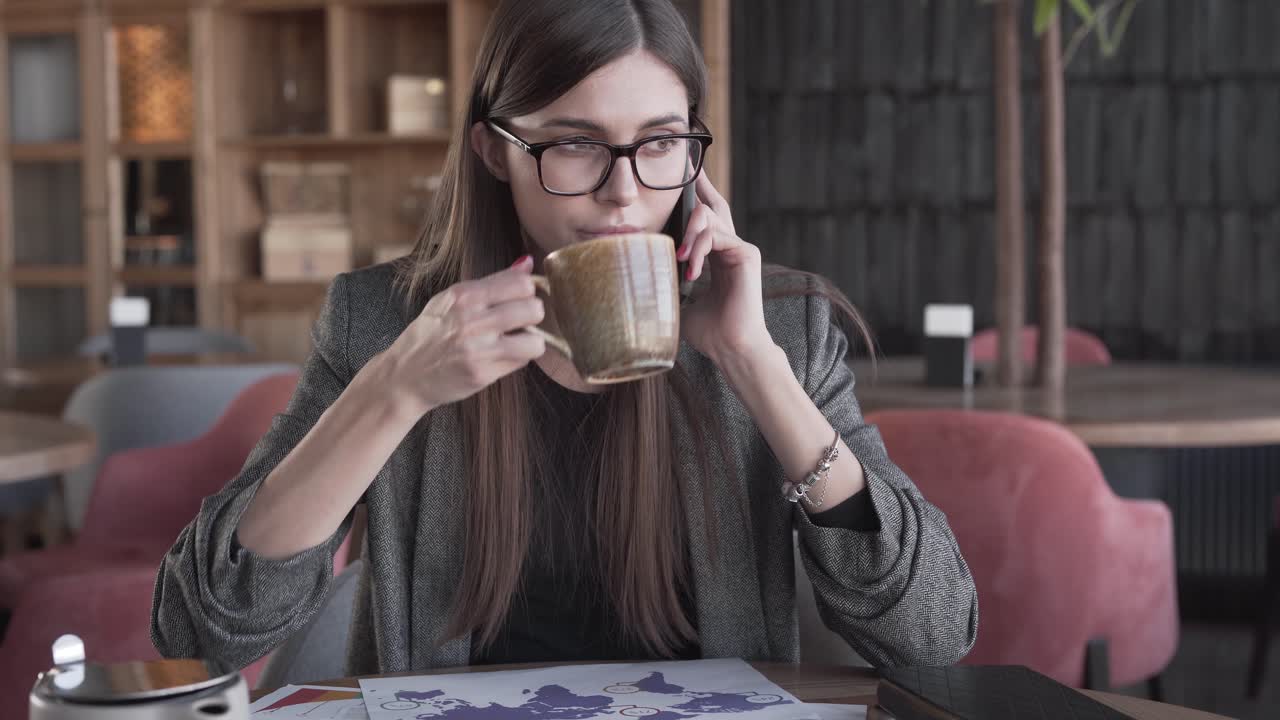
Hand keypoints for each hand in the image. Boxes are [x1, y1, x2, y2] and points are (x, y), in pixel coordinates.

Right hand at [372, 256, 545, 418]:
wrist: (405, 375)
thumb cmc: (429, 335)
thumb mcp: (450, 300)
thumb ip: (492, 282)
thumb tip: (526, 263)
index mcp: (464, 295)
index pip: (520, 283)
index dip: (528, 291)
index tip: (522, 299)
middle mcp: (472, 319)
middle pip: (533, 309)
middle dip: (533, 316)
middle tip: (522, 322)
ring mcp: (478, 348)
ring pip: (535, 340)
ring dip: (531, 341)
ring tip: (517, 341)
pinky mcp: (483, 373)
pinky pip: (522, 362)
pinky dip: (519, 358)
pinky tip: (504, 356)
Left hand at [677, 172, 772, 362]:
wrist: (731, 348)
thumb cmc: (710, 332)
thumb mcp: (679, 303)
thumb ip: (667, 286)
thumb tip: (637, 284)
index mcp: (717, 257)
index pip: (707, 222)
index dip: (697, 199)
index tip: (686, 181)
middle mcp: (731, 248)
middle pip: (714, 207)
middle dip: (700, 187)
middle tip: (687, 169)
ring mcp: (740, 249)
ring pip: (710, 220)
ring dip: (689, 234)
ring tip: (680, 258)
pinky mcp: (747, 253)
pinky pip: (717, 235)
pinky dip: (700, 248)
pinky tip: (692, 268)